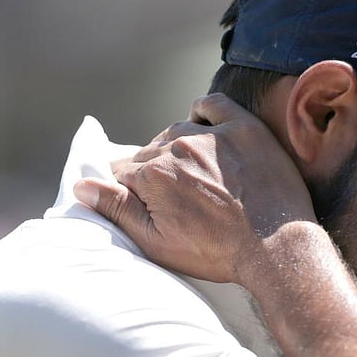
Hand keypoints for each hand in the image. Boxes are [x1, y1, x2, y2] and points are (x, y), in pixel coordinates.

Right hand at [74, 93, 316, 282]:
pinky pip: (213, 105)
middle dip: (152, 171)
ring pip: (176, 131)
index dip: (128, 189)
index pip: (122, 172)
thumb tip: (80, 185)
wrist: (275, 246)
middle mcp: (177, 147)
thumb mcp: (156, 242)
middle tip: (172, 196)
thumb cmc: (215, 252)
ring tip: (191, 173)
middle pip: (149, 151)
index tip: (142, 202)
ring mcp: (212, 134)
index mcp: (152, 174)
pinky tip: (204, 127)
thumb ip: (118, 209)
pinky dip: (203, 113)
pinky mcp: (244, 128)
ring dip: (176, 147)